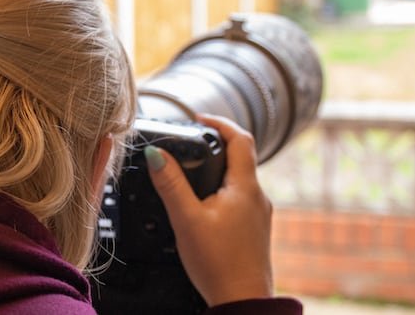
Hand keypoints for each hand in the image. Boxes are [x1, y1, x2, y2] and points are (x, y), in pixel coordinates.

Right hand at [144, 114, 272, 305]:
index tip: (197, 118)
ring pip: (240, 179)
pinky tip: (204, 203)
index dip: (218, 122)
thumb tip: (155, 154)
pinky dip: (222, 189)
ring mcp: (259, 214)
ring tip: (192, 170)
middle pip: (241, 156)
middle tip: (190, 140)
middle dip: (215, 144)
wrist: (242, 303)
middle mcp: (258, 197)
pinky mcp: (254, 229)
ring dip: (219, 168)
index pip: (240, 138)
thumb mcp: (187, 220)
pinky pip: (240, 198)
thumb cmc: (219, 265)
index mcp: (246, 187)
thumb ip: (171, 185)